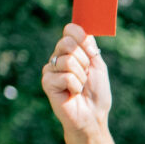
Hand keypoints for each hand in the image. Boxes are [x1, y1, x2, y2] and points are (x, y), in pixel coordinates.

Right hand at [41, 23, 112, 142]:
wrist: (93, 115)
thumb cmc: (96, 92)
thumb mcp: (97, 65)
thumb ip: (89, 46)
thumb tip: (81, 28)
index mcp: (70, 51)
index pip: (70, 30)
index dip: (81, 37)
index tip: (91, 51)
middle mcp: (58, 57)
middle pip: (67, 42)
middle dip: (84, 60)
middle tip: (86, 74)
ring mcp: (50, 69)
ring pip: (67, 60)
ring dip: (81, 76)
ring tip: (80, 86)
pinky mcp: (47, 82)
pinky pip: (66, 76)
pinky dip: (76, 86)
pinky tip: (73, 94)